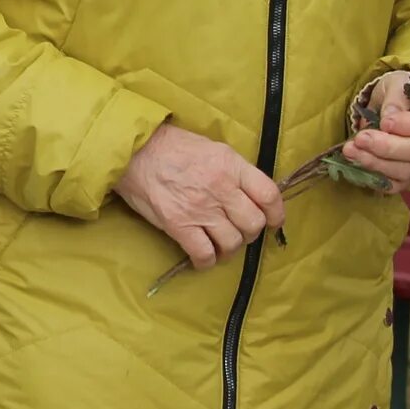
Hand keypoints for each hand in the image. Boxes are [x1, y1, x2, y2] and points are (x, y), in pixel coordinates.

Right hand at [115, 122, 283, 271]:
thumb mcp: (210, 148)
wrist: (132, 151)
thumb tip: (250, 194)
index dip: (276, 214)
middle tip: (238, 231)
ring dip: (229, 249)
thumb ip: (233, 170)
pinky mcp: (179, 225)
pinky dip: (207, 262)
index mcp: (230, 164)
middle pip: (253, 224)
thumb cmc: (171, 147)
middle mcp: (220, 187)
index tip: (273, 222)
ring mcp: (200, 208)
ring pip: (232, 242)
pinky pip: (204, 254)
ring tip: (220, 245)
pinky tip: (203, 259)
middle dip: (250, 233)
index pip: (269, 195)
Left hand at [344, 73, 409, 191]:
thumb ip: (396, 98)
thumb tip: (388, 118)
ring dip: (375, 163)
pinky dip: (375, 178)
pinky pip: (395, 185)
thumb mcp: (399, 84)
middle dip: (387, 147)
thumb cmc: (402, 94)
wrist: (397, 107)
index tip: (385, 121)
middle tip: (361, 139)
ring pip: (406, 171)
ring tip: (351, 150)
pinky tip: (356, 164)